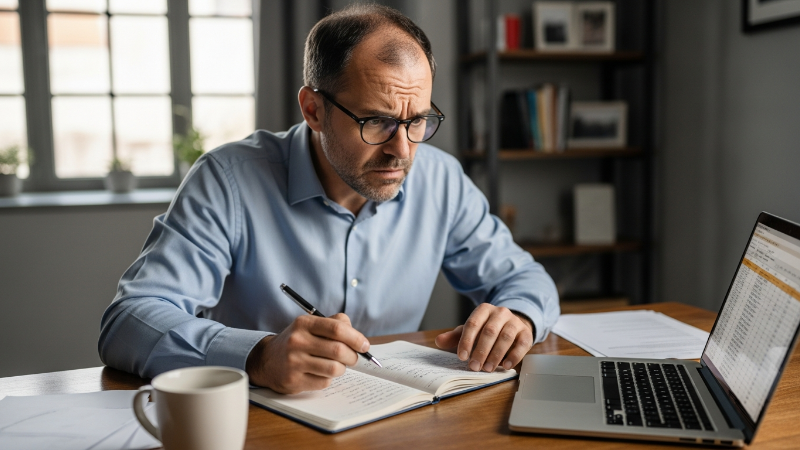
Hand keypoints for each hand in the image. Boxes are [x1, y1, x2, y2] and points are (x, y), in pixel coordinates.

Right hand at [246, 313, 369, 393]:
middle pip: (339, 350)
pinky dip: (328, 379)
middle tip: (354, 358)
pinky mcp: (293, 380)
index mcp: (304, 323)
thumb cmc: (297, 342)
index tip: (364, 345)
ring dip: (342, 369)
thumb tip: (358, 337)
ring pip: (334, 369)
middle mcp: (297, 341)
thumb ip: (334, 324)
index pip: (337, 329)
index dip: (356, 338)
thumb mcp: (310, 326)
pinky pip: (324, 382)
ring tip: (336, 365)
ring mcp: (294, 362)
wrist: (266, 360)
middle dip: (353, 356)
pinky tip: (319, 373)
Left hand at [435, 304, 533, 371]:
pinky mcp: (526, 333)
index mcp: (484, 309)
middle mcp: (500, 313)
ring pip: (505, 337)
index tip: (461, 357)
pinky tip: (505, 366)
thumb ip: (455, 336)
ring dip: (495, 355)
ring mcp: (515, 322)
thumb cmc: (488, 329)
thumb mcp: (471, 330)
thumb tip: (438, 341)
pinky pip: (521, 344)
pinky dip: (513, 356)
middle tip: (474, 367)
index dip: (466, 341)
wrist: (513, 325)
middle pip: (490, 331)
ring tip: (487, 369)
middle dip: (480, 351)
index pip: (473, 323)